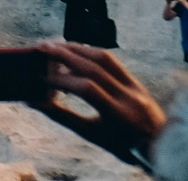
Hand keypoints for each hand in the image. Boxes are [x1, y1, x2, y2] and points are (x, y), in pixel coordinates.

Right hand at [31, 45, 168, 160]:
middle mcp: (129, 96)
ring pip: (104, 58)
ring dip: (77, 48)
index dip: (60, 80)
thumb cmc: (122, 144)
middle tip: (40, 48)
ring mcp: (135, 86)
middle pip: (93, 67)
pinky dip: (90, 53)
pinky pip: (112, 60)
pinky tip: (75, 52)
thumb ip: (63, 116)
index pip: (86, 88)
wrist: (158, 145)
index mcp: (119, 114)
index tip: (40, 79)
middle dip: (64, 55)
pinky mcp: (135, 80)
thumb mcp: (92, 135)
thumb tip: (34, 102)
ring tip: (55, 46)